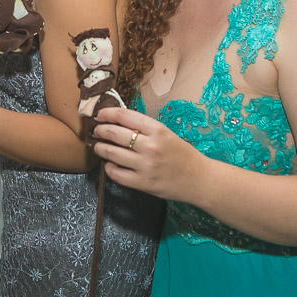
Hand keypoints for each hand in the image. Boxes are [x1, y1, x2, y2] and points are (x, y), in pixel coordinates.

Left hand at [91, 106, 205, 203]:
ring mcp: (145, 166)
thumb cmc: (182, 154)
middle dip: (100, 130)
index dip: (108, 113)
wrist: (199, 179)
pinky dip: (109, 167)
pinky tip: (111, 164)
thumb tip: (117, 122)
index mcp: (157, 130)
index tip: (100, 115)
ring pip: (111, 153)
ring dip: (100, 148)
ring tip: (99, 146)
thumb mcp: (166, 134)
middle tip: (97, 131)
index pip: (125, 116)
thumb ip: (145, 128)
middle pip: (114, 133)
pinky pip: (116, 174)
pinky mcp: (142, 183)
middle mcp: (150, 146)